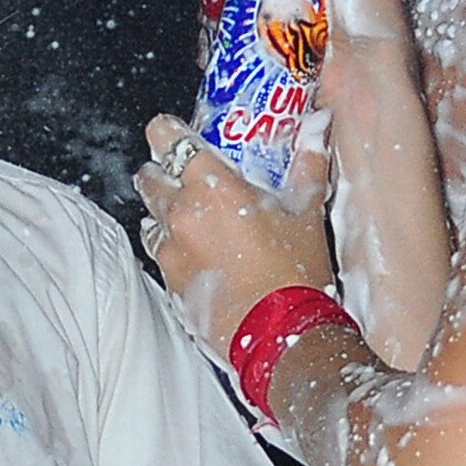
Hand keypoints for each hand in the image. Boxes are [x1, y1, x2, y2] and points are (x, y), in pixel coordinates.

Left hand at [134, 115, 333, 355]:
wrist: (279, 335)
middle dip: (161, 171)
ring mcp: (171, 249)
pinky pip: (158, 252)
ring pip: (149, 214)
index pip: (167, 137)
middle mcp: (182, 212)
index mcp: (212, 185)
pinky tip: (194, 252)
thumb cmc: (293, 273)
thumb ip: (308, 163)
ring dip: (163, 210)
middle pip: (149, 174)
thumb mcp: (306, 211)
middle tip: (182, 175)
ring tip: (189, 216)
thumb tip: (316, 129)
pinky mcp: (169, 281)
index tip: (174, 132)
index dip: (167, 130)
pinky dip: (170, 246)